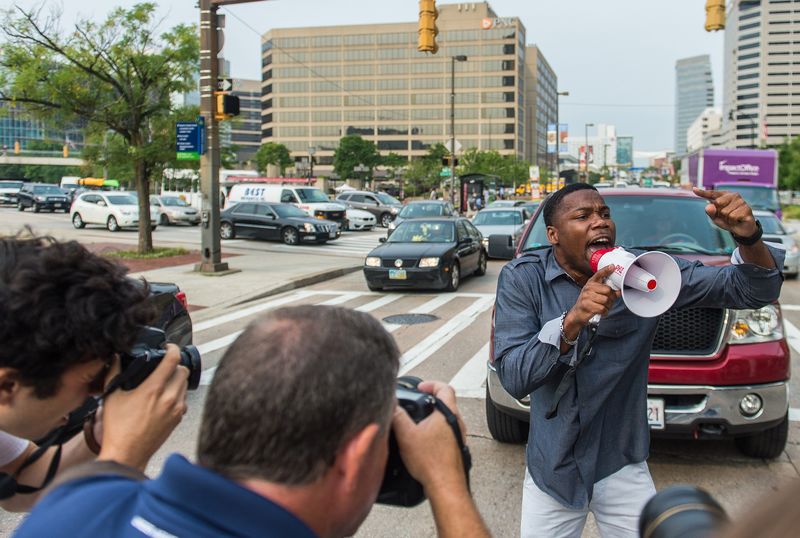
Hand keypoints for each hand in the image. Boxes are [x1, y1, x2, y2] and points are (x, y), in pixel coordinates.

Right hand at [97, 345, 188, 469]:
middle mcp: (169, 398)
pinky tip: (164, 398)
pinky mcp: (178, 419)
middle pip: (183, 370)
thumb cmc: (118, 429)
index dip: (172, 348)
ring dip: (177, 380)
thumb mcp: (112, 397)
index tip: (168, 347)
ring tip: (163, 382)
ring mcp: (176, 410)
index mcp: (153, 389)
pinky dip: (177, 395)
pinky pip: (184, 400)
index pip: (173, 359)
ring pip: (185, 385)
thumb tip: (114, 358)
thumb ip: (114, 373)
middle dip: (175, 365)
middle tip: (164, 365)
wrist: (126, 455)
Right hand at [391, 381, 466, 492]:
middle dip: (430, 401)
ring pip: (446, 418)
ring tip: (418, 422)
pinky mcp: (456, 448)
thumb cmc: (432, 463)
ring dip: (433, 417)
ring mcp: (458, 436)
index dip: (431, 384)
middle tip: (418, 403)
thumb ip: (398, 416)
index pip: (445, 388)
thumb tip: (391, 405)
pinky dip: (435, 431)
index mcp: (448, 413)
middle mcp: (457, 423)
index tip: (421, 387)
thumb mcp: (407, 435)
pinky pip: (446, 433)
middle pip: (446, 402)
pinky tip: (423, 441)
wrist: (445, 486)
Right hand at [566, 264, 620, 328]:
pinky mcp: (586, 305)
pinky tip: (601, 311)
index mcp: (591, 283)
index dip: (606, 270)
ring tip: (603, 307)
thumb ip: (608, 292)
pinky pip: (602, 308)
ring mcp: (586, 296)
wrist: (578, 313)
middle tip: (608, 302)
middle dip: (611, 298)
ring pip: (606, 300)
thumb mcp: (596, 294)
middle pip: (607, 290)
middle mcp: (588, 288)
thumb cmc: (589, 303)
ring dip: (607, 306)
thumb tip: (619, 290)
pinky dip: (604, 312)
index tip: (612, 266)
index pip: (599, 274)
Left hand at [693, 187, 757, 236]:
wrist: (741, 229)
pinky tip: (738, 220)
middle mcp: (733, 196)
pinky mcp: (747, 209)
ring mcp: (741, 201)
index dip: (703, 192)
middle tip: (726, 216)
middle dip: (719, 213)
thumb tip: (709, 206)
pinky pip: (733, 217)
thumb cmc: (727, 220)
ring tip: (733, 218)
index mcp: (724, 195)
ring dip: (727, 219)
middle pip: (718, 203)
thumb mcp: (715, 217)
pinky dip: (733, 221)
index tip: (694, 190)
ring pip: (726, 212)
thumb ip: (710, 212)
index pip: (712, 194)